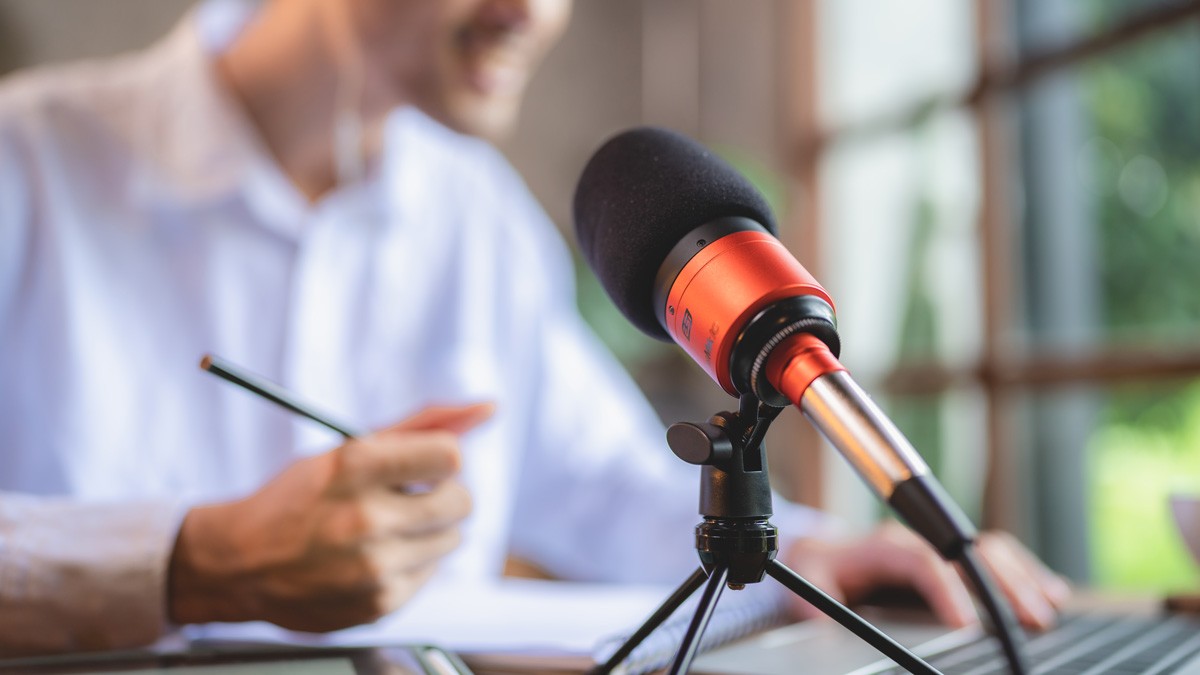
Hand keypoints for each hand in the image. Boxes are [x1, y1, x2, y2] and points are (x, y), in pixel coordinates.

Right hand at [167, 402, 494, 631]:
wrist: (239, 564)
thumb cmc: (299, 497)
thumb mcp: (350, 448)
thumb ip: (423, 425)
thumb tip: (488, 408)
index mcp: (354, 467)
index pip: (451, 457)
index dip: (441, 459)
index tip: (423, 466)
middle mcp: (365, 518)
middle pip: (462, 501)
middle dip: (443, 495)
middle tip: (408, 498)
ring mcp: (373, 567)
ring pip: (452, 539)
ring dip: (428, 531)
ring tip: (383, 529)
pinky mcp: (379, 604)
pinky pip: (430, 574)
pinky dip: (410, 564)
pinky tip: (372, 558)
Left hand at [782, 521, 1070, 629]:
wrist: (822, 553)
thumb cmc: (819, 569)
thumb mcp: (808, 580)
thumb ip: (812, 598)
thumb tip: (816, 620)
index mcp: (884, 546)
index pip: (921, 560)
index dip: (946, 587)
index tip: (966, 622)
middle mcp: (918, 541)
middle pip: (968, 551)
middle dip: (1001, 584)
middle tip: (1029, 620)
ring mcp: (939, 549)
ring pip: (990, 551)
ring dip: (1022, 579)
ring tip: (1048, 610)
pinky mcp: (953, 560)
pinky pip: (996, 558)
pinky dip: (1026, 575)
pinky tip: (1052, 595)